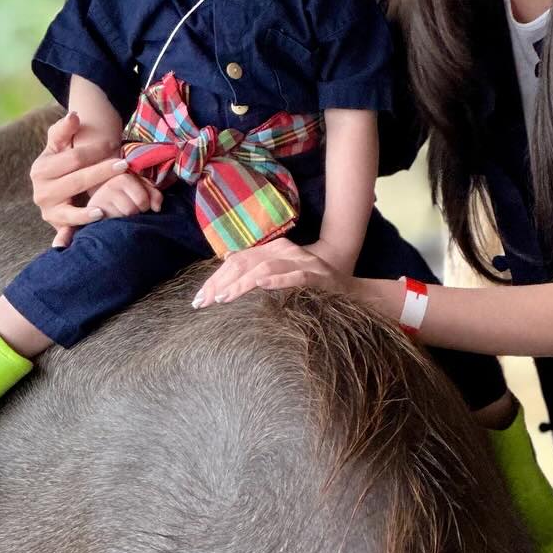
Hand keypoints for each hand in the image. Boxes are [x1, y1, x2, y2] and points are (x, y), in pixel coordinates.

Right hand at [31, 110, 131, 247]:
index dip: (95, 151)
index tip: (113, 144)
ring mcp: (48, 210)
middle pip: (76, 181)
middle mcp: (41, 192)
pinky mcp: (57, 224)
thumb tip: (74, 116)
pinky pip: (69, 227)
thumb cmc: (61, 160)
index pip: (73, 158)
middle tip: (124, 166)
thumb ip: (64, 129)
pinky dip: (78, 228)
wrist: (54, 184)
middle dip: (101, 173)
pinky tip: (97, 220)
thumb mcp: (59, 143)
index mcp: (41, 169)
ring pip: (71, 209)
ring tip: (105, 205)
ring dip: (88, 209)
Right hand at [88, 171, 162, 219]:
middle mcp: (110, 185)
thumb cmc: (126, 195)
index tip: (140, 204)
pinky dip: (113, 224)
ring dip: (123, 219)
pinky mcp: (93, 209)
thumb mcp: (143, 190)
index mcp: (124, 176)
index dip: (145, 206)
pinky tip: (111, 217)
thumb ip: (155, 195)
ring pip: (121, 217)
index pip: (142, 200)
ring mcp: (100, 197)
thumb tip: (157, 208)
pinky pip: (110, 222)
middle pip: (131, 210)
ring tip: (119, 213)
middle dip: (134, 213)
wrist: (100, 199)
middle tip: (128, 209)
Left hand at [192, 240, 350, 307]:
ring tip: (224, 298)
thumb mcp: (281, 274)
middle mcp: (287, 251)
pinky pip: (296, 277)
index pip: (238, 260)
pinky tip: (261, 286)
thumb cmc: (312, 286)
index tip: (199, 299)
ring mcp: (303, 263)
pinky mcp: (318, 277)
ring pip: (266, 268)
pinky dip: (278, 281)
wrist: (353, 291)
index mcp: (275, 250)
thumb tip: (227, 258)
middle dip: (221, 283)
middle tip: (203, 302)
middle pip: (246, 262)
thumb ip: (257, 266)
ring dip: (243, 283)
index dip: (216, 278)